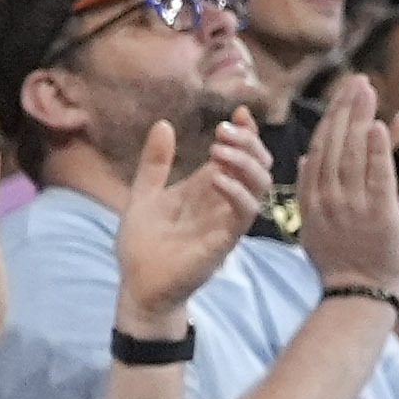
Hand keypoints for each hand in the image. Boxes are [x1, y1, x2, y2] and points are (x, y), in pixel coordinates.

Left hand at [113, 112, 266, 326]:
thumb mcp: (144, 194)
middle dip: (248, 142)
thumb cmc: (143, 245)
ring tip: (219, 150)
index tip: (239, 113)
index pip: (240, 155)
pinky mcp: (224, 241)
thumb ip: (155, 162)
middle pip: (258, 165)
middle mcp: (223, 201)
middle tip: (223, 130)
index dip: (246, 133)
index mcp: (207, 188)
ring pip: (260, 184)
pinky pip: (245, 212)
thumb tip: (163, 124)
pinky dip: (237, 191)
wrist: (137, 286)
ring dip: (245, 162)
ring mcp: (227, 221)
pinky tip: (217, 178)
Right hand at [297, 78, 398, 301]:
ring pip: (353, 153)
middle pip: (334, 144)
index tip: (341, 95)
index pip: (318, 149)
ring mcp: (352, 204)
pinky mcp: (378, 212)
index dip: (330, 119)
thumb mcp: (314, 227)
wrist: (357, 295)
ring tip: (367, 90)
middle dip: (345, 108)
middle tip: (357, 81)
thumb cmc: (340, 263)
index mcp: (310, 199)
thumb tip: (306, 160)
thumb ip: (311, 191)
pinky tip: (381, 124)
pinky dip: (379, 149)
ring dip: (360, 118)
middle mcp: (327, 197)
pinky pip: (378, 175)